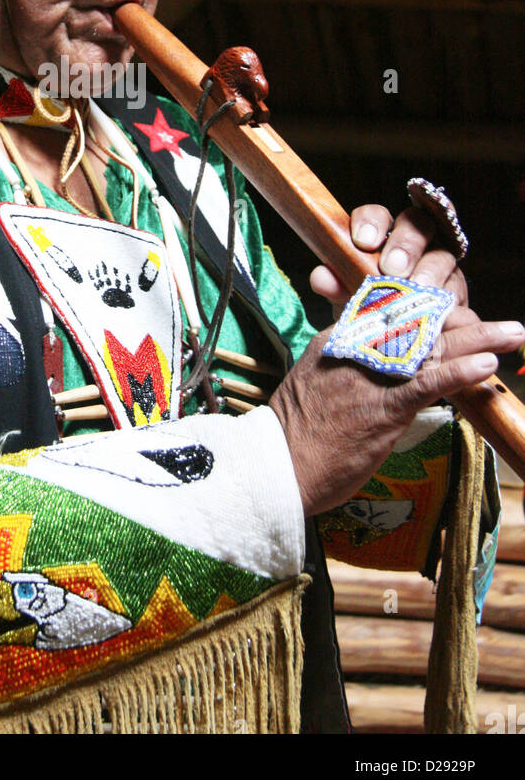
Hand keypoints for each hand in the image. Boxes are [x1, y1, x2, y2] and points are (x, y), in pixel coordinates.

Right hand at [269, 308, 523, 515]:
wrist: (278, 466)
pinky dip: (460, 372)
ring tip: (513, 332)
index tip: (462, 315)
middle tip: (503, 323)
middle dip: (466, 321)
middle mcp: (359, 348)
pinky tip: (487, 364)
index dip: (435, 314)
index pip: (396, 315)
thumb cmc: (297, 431)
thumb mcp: (315, 378)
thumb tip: (377, 362)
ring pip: (433, 349)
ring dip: (480, 340)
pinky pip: (429, 384)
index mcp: (342, 337)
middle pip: (422, 325)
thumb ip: (345, 361)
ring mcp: (372, 377)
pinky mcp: (384, 408)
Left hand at [310, 200, 467, 313]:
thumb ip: (335, 285)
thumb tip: (322, 277)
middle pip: (418, 224)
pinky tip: (434, 313)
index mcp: (382, 235)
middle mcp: (415, 242)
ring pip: (442, 255)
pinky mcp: (458, 289)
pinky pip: (457, 289)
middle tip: (392, 270)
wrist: (398, 340)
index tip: (362, 242)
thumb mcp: (348, 298)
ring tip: (415, 293)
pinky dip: (446, 300)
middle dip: (405, 244)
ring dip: (428, 273)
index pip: (377, 215)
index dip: (371, 222)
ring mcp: (441, 263)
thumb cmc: (370, 308)